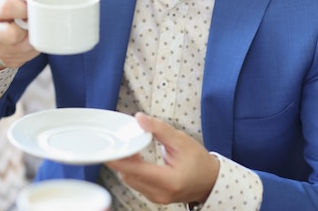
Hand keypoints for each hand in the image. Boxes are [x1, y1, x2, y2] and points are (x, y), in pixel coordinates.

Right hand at [0, 0, 38, 72]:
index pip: (6, 8)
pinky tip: (30, 39)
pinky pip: (29, 55)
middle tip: (30, 21)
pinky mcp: (9, 61)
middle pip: (12, 34)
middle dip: (27, 27)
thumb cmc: (6, 12)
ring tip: (31, 29)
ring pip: (25, 46)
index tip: (30, 8)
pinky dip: (34, 46)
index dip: (23, 8)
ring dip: (33, 36)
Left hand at [105, 112, 219, 204]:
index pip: (136, 171)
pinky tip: (135, 157)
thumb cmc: (199, 161)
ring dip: (126, 164)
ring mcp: (156, 198)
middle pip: (129, 177)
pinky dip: (132, 170)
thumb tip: (139, 119)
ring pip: (130, 181)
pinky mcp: (154, 197)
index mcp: (169, 181)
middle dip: (121, 159)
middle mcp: (160, 194)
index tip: (108, 150)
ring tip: (130, 147)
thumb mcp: (181, 141)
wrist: (210, 180)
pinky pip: (136, 183)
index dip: (119, 160)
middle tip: (119, 141)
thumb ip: (159, 129)